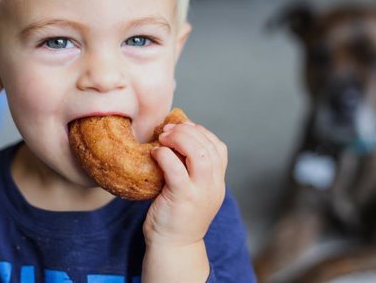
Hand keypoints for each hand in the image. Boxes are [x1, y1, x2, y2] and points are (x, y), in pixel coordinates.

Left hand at [141, 120, 227, 281]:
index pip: (219, 148)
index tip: (184, 128)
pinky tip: (156, 153)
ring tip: (164, 136)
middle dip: (189, 131)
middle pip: (210, 147)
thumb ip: (191, 168)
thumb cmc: (177, 215)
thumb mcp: (193, 189)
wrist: (174, 247)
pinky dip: (166, 155)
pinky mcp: (182, 198)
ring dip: (180, 139)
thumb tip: (176, 138)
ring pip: (200, 154)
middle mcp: (214, 186)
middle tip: (168, 129)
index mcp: (218, 182)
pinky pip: (176, 169)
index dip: (202, 132)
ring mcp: (200, 192)